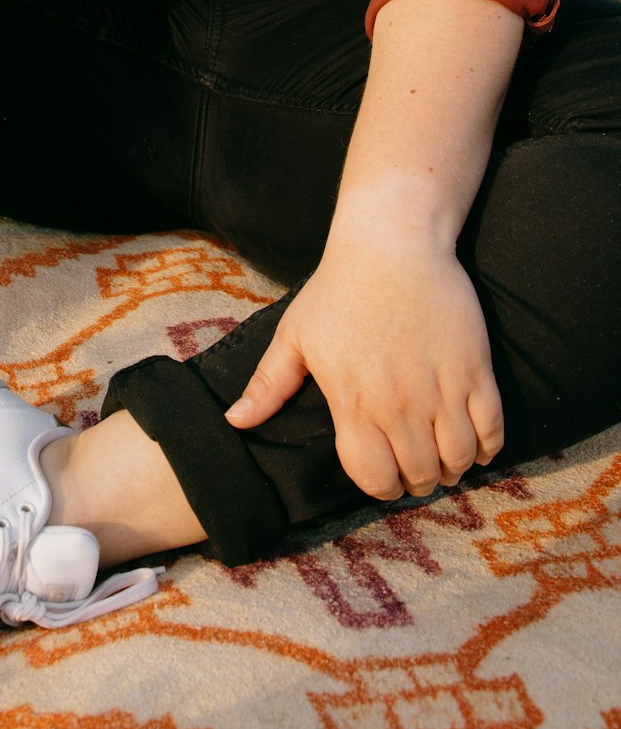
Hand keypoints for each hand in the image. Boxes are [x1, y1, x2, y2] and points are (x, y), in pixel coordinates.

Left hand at [225, 234, 504, 499]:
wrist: (392, 243)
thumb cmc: (338, 288)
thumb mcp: (294, 334)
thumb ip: (268, 385)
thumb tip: (235, 422)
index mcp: (353, 403)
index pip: (374, 478)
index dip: (380, 486)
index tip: (383, 475)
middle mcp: (399, 404)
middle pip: (420, 475)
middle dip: (417, 481)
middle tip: (415, 468)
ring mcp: (441, 388)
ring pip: (459, 459)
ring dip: (453, 468)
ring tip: (444, 457)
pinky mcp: (476, 369)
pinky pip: (492, 430)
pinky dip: (487, 447)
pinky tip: (474, 440)